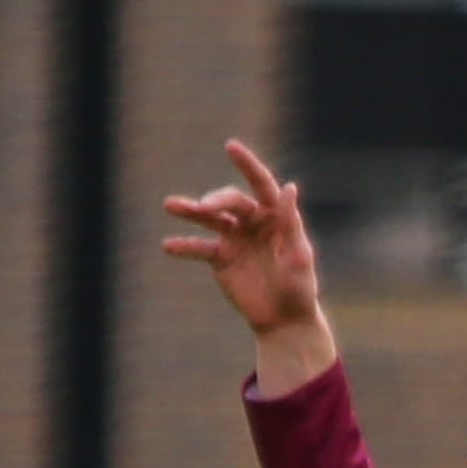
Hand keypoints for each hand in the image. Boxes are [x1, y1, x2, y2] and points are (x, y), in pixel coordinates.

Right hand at [162, 140, 333, 385]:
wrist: (284, 321)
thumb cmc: (299, 289)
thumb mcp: (298, 257)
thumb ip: (291, 223)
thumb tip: (289, 186)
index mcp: (275, 215)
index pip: (261, 183)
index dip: (247, 164)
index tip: (230, 146)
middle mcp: (252, 220)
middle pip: (230, 201)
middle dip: (215, 201)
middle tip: (204, 208)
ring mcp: (234, 238)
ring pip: (210, 218)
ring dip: (190, 211)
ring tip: (170, 205)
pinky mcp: (221, 258)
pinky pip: (200, 248)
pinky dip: (184, 246)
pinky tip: (167, 246)